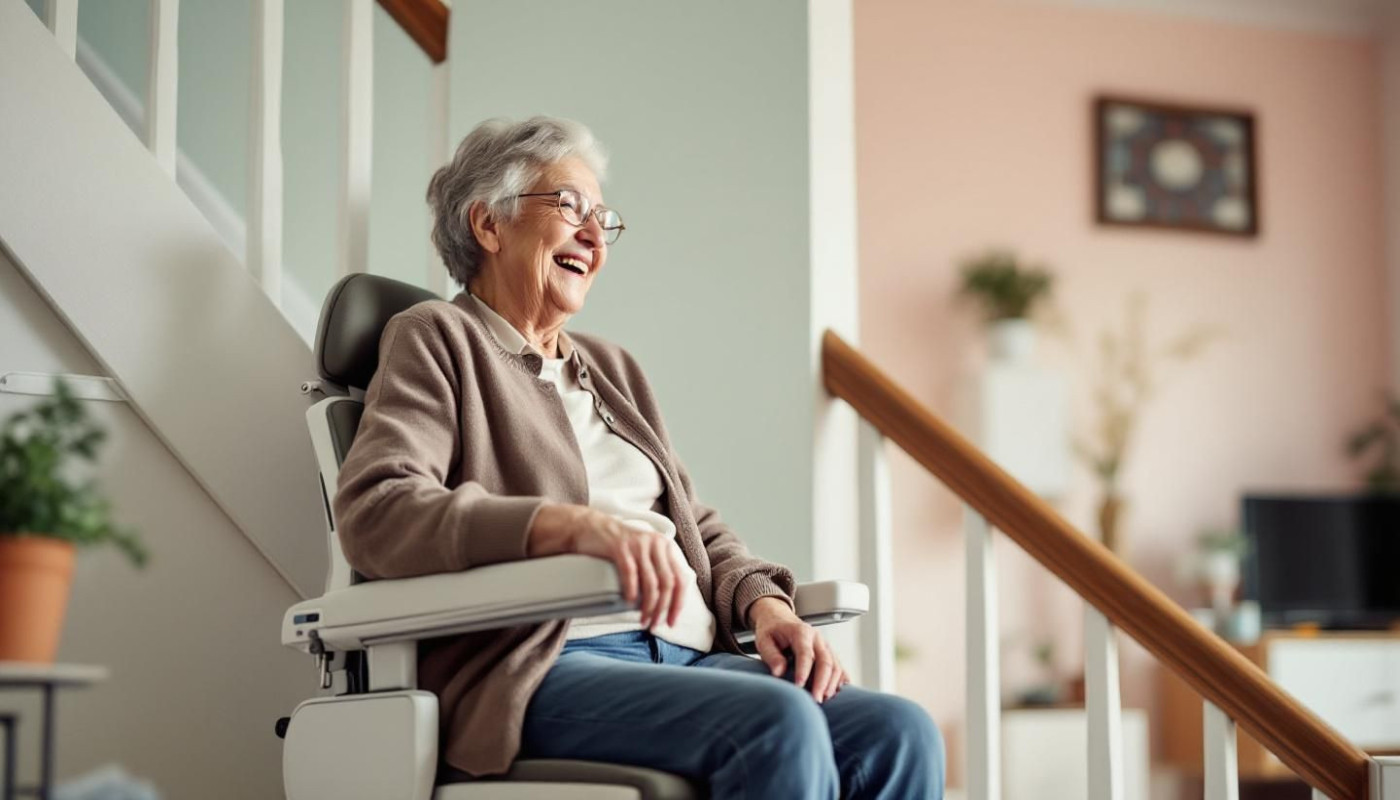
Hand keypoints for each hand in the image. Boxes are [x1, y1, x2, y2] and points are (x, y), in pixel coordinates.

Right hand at [529, 503, 686, 628]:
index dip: (678, 603)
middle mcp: (656, 544)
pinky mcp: (620, 547)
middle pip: (668, 583)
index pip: (680, 578)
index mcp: (665, 546)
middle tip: (655, 625)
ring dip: (649, 606)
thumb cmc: (618, 546)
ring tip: (643, 621)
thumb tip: (668, 600)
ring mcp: (638, 544)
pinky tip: (630, 603)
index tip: (671, 621)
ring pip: (651, 582)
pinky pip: (630, 572)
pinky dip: (632, 591)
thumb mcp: (643, 553)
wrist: (591, 527)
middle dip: (663, 608)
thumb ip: (657, 568)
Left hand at [748, 597, 849, 702]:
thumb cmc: (772, 630)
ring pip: (835, 665)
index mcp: (800, 632)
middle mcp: (817, 638)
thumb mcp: (764, 640)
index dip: (804, 671)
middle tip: (815, 699)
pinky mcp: (829, 652)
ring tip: (823, 699)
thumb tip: (779, 672)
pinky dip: (840, 680)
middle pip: (826, 661)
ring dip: (832, 683)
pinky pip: (839, 666)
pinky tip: (837, 692)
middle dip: (822, 682)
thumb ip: (771, 655)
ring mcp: (825, 645)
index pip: (805, 653)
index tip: (799, 687)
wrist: (779, 619)